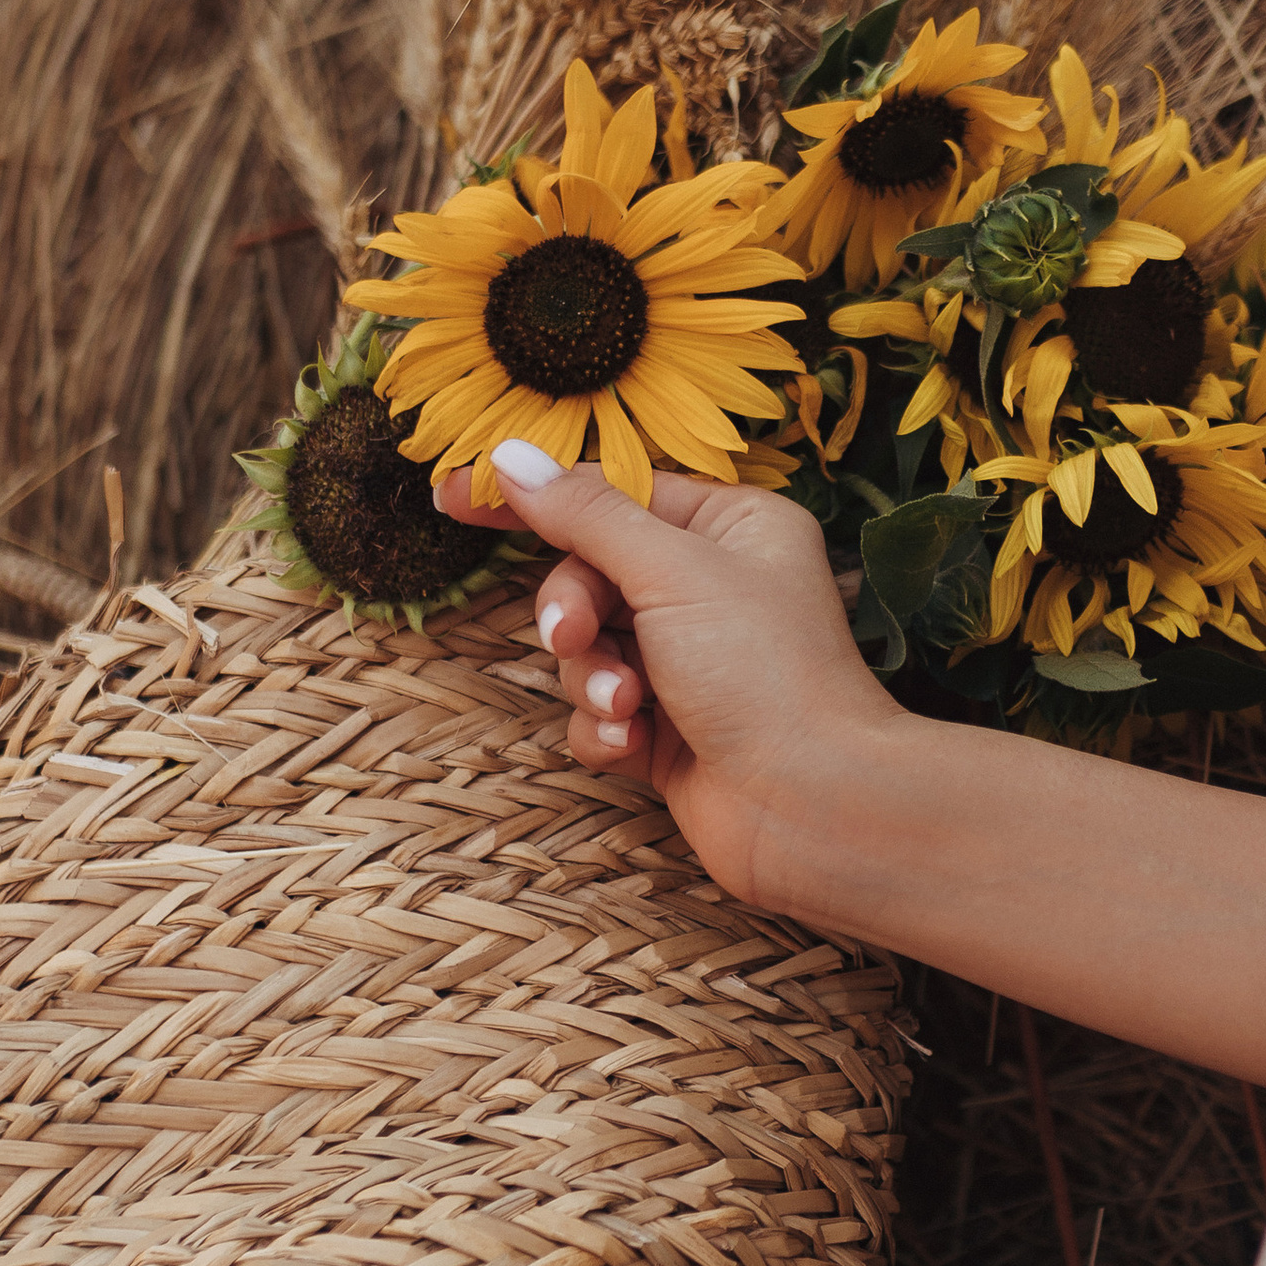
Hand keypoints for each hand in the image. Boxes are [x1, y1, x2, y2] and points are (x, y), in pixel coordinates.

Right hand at [438, 444, 904, 914]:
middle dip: (573, 612)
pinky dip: (604, 728)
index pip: (611, 494)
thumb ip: (586, 516)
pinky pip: (595, 712)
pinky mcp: (669, 730)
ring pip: (584, 649)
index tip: (450, 496)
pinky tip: (636, 745)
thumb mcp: (673, 572)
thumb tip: (511, 458)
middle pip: (587, 574)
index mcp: (732, 527)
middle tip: (575, 636)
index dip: (533, 498)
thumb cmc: (768, 676)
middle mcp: (712, 588)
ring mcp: (689, 664)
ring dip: (591, 678)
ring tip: (628, 704)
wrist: (814, 807)